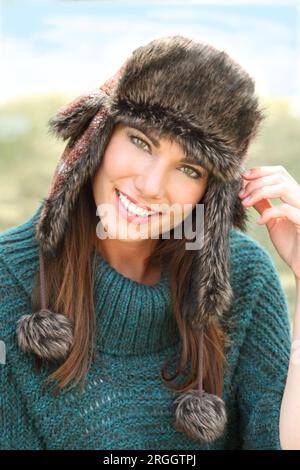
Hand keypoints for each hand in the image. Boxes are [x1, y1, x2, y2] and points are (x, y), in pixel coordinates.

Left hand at [238, 165, 299, 280]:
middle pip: (279, 176)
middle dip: (256, 182)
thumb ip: (263, 205)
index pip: (279, 172)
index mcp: (294, 196)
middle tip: (241, 195)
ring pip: (283, 187)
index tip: (242, 177)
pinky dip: (269, 213)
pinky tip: (259, 222)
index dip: (260, 171)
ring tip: (245, 203)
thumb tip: (247, 191)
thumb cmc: (290, 244)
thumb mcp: (272, 221)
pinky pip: (285, 209)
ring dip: (260, 192)